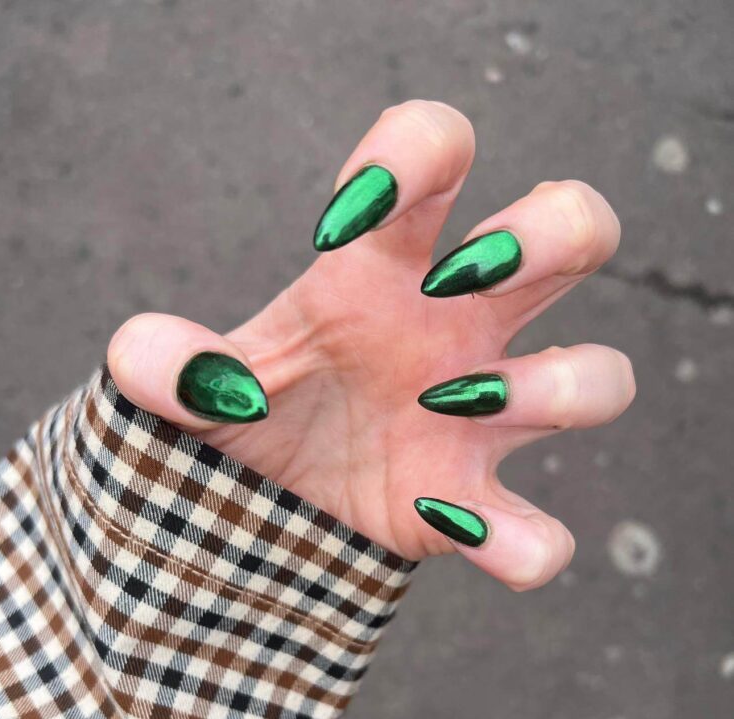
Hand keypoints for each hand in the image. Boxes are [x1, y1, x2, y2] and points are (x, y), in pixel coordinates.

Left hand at [108, 101, 633, 587]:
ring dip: (551, 385)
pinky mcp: (474, 505)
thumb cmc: (250, 410)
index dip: (414, 154)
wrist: (263, 506)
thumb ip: (173, 362)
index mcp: (385, 267)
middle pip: (575, 227)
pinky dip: (518, 540)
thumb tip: (144, 357)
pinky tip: (449, 522)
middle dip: (549, 233)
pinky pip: (542, 532)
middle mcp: (456, 326)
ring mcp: (481, 417)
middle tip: (458, 283)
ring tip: (448, 404)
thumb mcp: (202, 379)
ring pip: (600, 375)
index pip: (437, 152)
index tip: (344, 221)